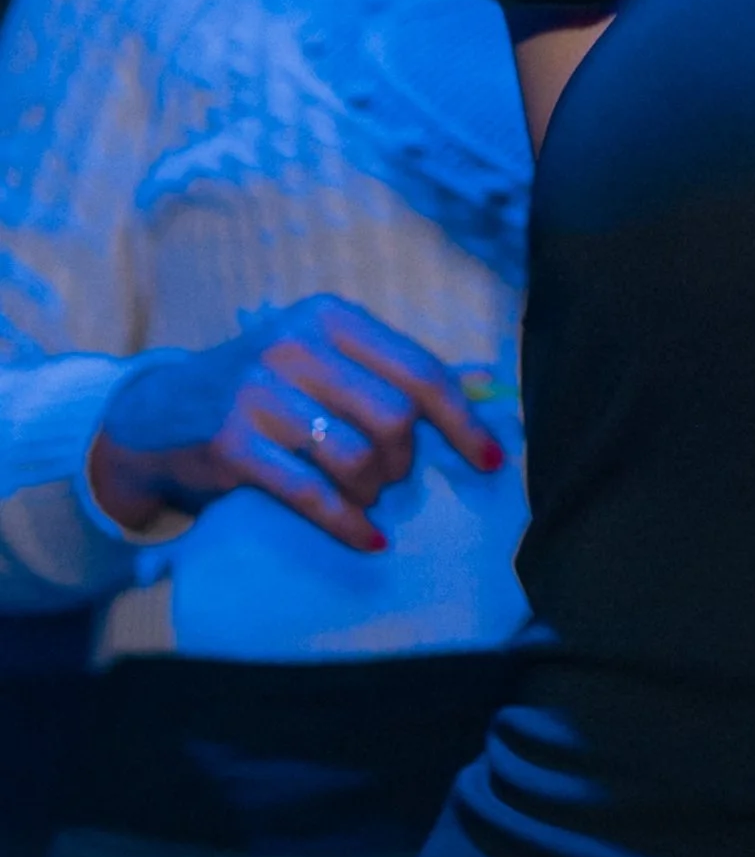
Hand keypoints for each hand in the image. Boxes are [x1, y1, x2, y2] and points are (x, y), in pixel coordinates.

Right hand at [88, 295, 505, 555]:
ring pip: (357, 456)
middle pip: (394, 417)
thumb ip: (390, 368)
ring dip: (373, 489)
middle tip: (390, 475)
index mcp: (331, 318)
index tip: (492, 461)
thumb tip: (487, 381)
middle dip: (405, 459)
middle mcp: (295, 346)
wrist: (160, 413)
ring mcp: (258, 393)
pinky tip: (366, 538)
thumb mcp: (322, 357)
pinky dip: (348, 523)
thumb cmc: (266, 388)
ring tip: (364, 495)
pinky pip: (311, 494)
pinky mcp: (231, 444)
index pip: (419, 370)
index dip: (463, 421)